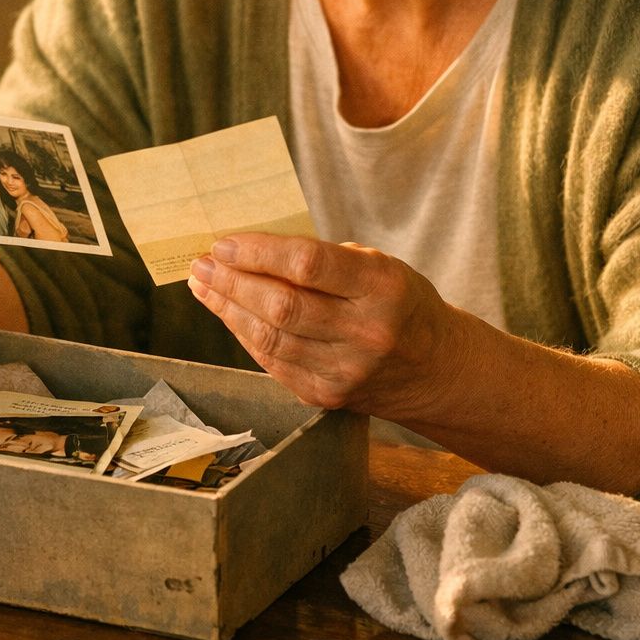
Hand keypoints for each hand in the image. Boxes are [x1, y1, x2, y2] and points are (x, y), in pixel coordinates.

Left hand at [186, 234, 456, 414]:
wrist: (436, 369)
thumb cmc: (400, 303)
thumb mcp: (379, 266)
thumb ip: (323, 259)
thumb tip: (251, 250)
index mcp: (383, 288)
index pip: (309, 266)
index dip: (259, 253)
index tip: (225, 243)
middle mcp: (365, 333)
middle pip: (282, 306)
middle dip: (232, 282)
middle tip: (203, 264)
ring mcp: (345, 371)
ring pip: (270, 337)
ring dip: (228, 309)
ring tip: (204, 285)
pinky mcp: (325, 395)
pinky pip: (272, 361)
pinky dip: (245, 334)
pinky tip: (229, 313)